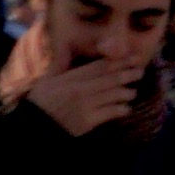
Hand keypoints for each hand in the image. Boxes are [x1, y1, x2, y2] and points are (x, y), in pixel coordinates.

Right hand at [0, 16, 143, 137]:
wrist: (34, 126)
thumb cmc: (41, 102)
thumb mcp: (47, 80)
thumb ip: (60, 65)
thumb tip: (66, 48)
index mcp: (70, 78)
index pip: (99, 67)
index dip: (119, 61)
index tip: (133, 57)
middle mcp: (79, 90)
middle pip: (111, 78)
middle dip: (129, 73)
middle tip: (140, 71)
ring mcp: (85, 106)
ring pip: (115, 94)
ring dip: (127, 93)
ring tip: (131, 92)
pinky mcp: (88, 121)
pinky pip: (113, 112)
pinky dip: (122, 109)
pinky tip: (124, 109)